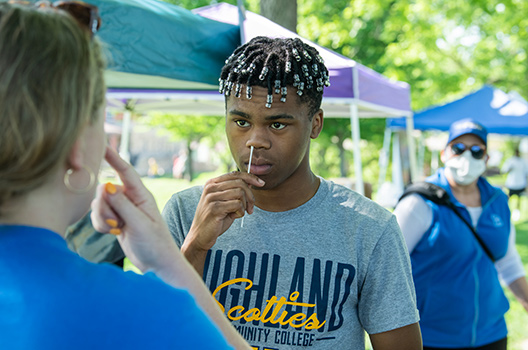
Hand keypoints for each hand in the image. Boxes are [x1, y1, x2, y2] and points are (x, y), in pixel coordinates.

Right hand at [91, 147, 178, 272]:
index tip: (102, 145)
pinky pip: (97, 216)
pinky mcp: (115, 220)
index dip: (113, 158)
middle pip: (104, 191)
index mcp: (141, 195)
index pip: (125, 172)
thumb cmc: (155, 243)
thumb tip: (107, 185)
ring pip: (98, 204)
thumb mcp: (139, 224)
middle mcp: (130, 199)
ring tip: (118, 230)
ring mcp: (121, 209)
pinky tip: (113, 233)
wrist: (156, 264)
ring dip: (102, 218)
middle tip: (117, 224)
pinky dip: (100, 225)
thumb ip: (122, 205)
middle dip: (104, 208)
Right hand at [181, 172, 264, 265]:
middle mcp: (210, 187)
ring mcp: (211, 197)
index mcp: (212, 183)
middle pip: (240, 183)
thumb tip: (251, 181)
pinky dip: (241, 212)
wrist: (200, 235)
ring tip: (240, 213)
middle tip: (251, 208)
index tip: (261, 183)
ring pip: (240, 193)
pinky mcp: (214, 208)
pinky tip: (235, 216)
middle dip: (250, 196)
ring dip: (245, 205)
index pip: (235, 174)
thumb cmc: (215, 219)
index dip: (250, 177)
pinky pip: (237, 204)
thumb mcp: (226, 202)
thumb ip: (235, 191)